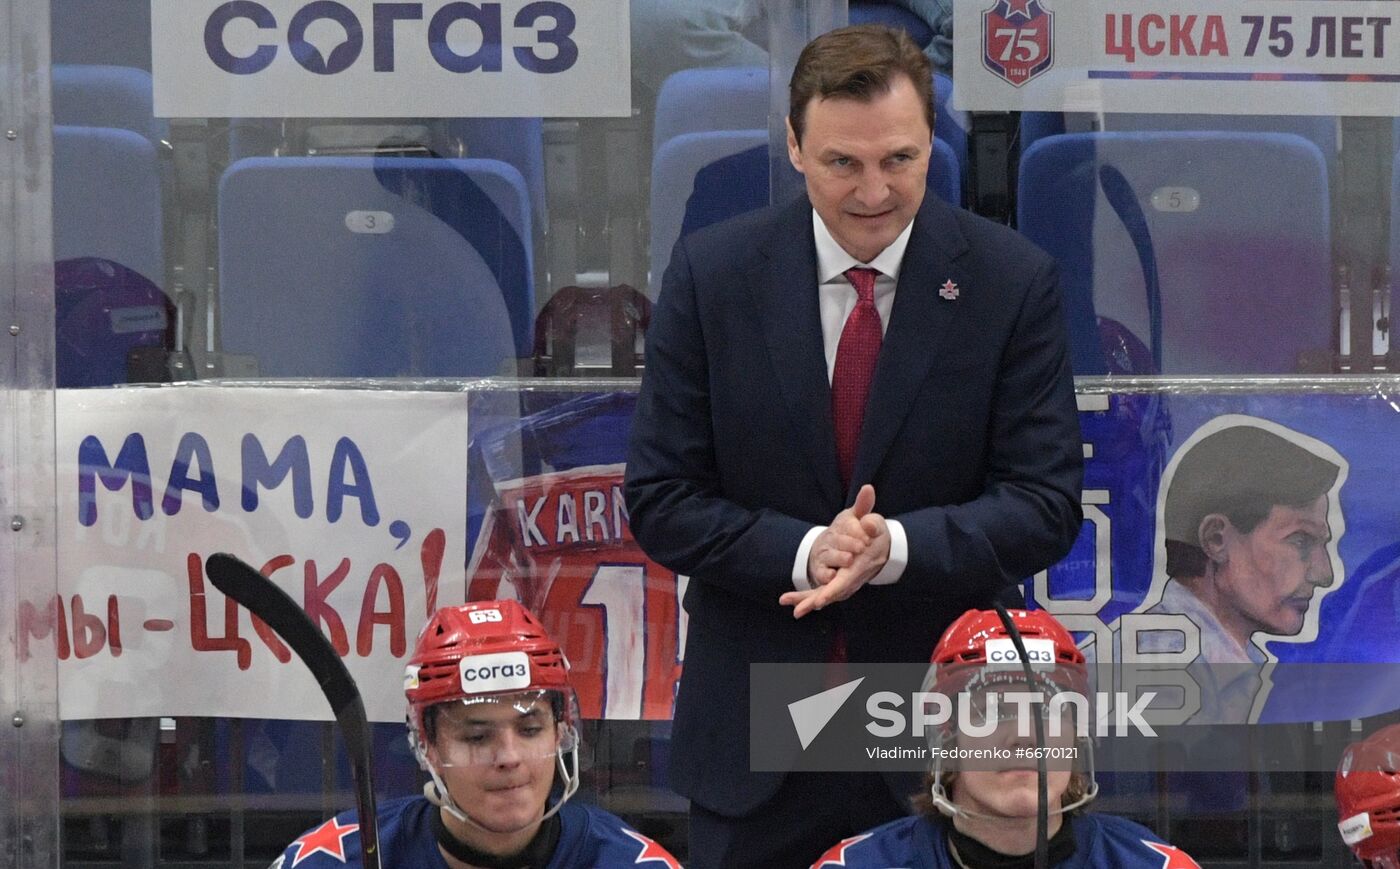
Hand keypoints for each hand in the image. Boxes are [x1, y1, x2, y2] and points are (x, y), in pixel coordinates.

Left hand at [784, 486, 889, 616]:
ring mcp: (844, 583)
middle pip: (831, 593)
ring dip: (805, 600)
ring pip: (823, 594)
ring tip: (784, 600)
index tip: (819, 601)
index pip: (845, 581)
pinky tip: (789, 599)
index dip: (832, 591)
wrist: (882, 546)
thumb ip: (872, 524)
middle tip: (797, 611)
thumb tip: (868, 524)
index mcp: (860, 566)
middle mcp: (851, 579)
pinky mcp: (837, 582)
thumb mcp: (877, 525)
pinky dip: (806, 596)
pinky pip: (820, 591)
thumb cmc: (876, 535)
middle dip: (813, 601)